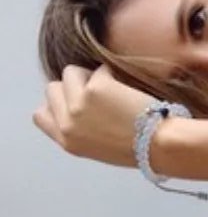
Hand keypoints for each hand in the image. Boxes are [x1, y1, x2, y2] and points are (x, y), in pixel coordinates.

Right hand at [32, 65, 157, 167]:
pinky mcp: (97, 87)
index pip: (41, 114)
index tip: (75, 101)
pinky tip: (125, 86)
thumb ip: (79, 130)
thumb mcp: (95, 147)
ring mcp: (79, 103)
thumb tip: (74, 109)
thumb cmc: (136, 147)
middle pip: (52, 88)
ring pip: (70, 72)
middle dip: (72, 85)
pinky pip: (100, 69)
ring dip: (88, 74)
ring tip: (109, 85)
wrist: (157, 144)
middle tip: (95, 90)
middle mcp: (68, 122)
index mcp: (66, 140)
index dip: (57, 103)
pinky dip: (112, 73)